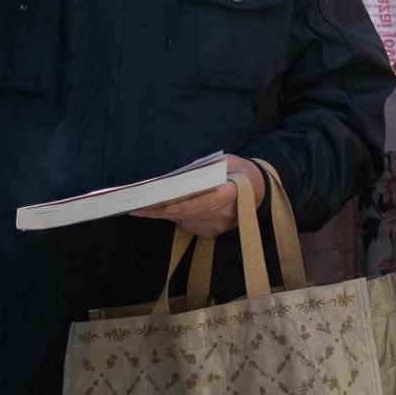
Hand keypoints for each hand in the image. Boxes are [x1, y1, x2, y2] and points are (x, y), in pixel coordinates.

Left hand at [133, 154, 265, 237]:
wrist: (259, 192)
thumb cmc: (240, 172)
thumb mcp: (228, 161)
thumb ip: (208, 167)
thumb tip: (181, 176)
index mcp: (234, 191)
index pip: (209, 201)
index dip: (187, 205)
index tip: (165, 206)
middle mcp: (226, 213)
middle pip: (190, 213)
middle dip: (162, 209)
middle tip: (137, 206)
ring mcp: (219, 226)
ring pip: (185, 220)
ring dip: (166, 212)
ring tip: (147, 205)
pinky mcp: (213, 233)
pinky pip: (189, 225)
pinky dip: (177, 216)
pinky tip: (173, 207)